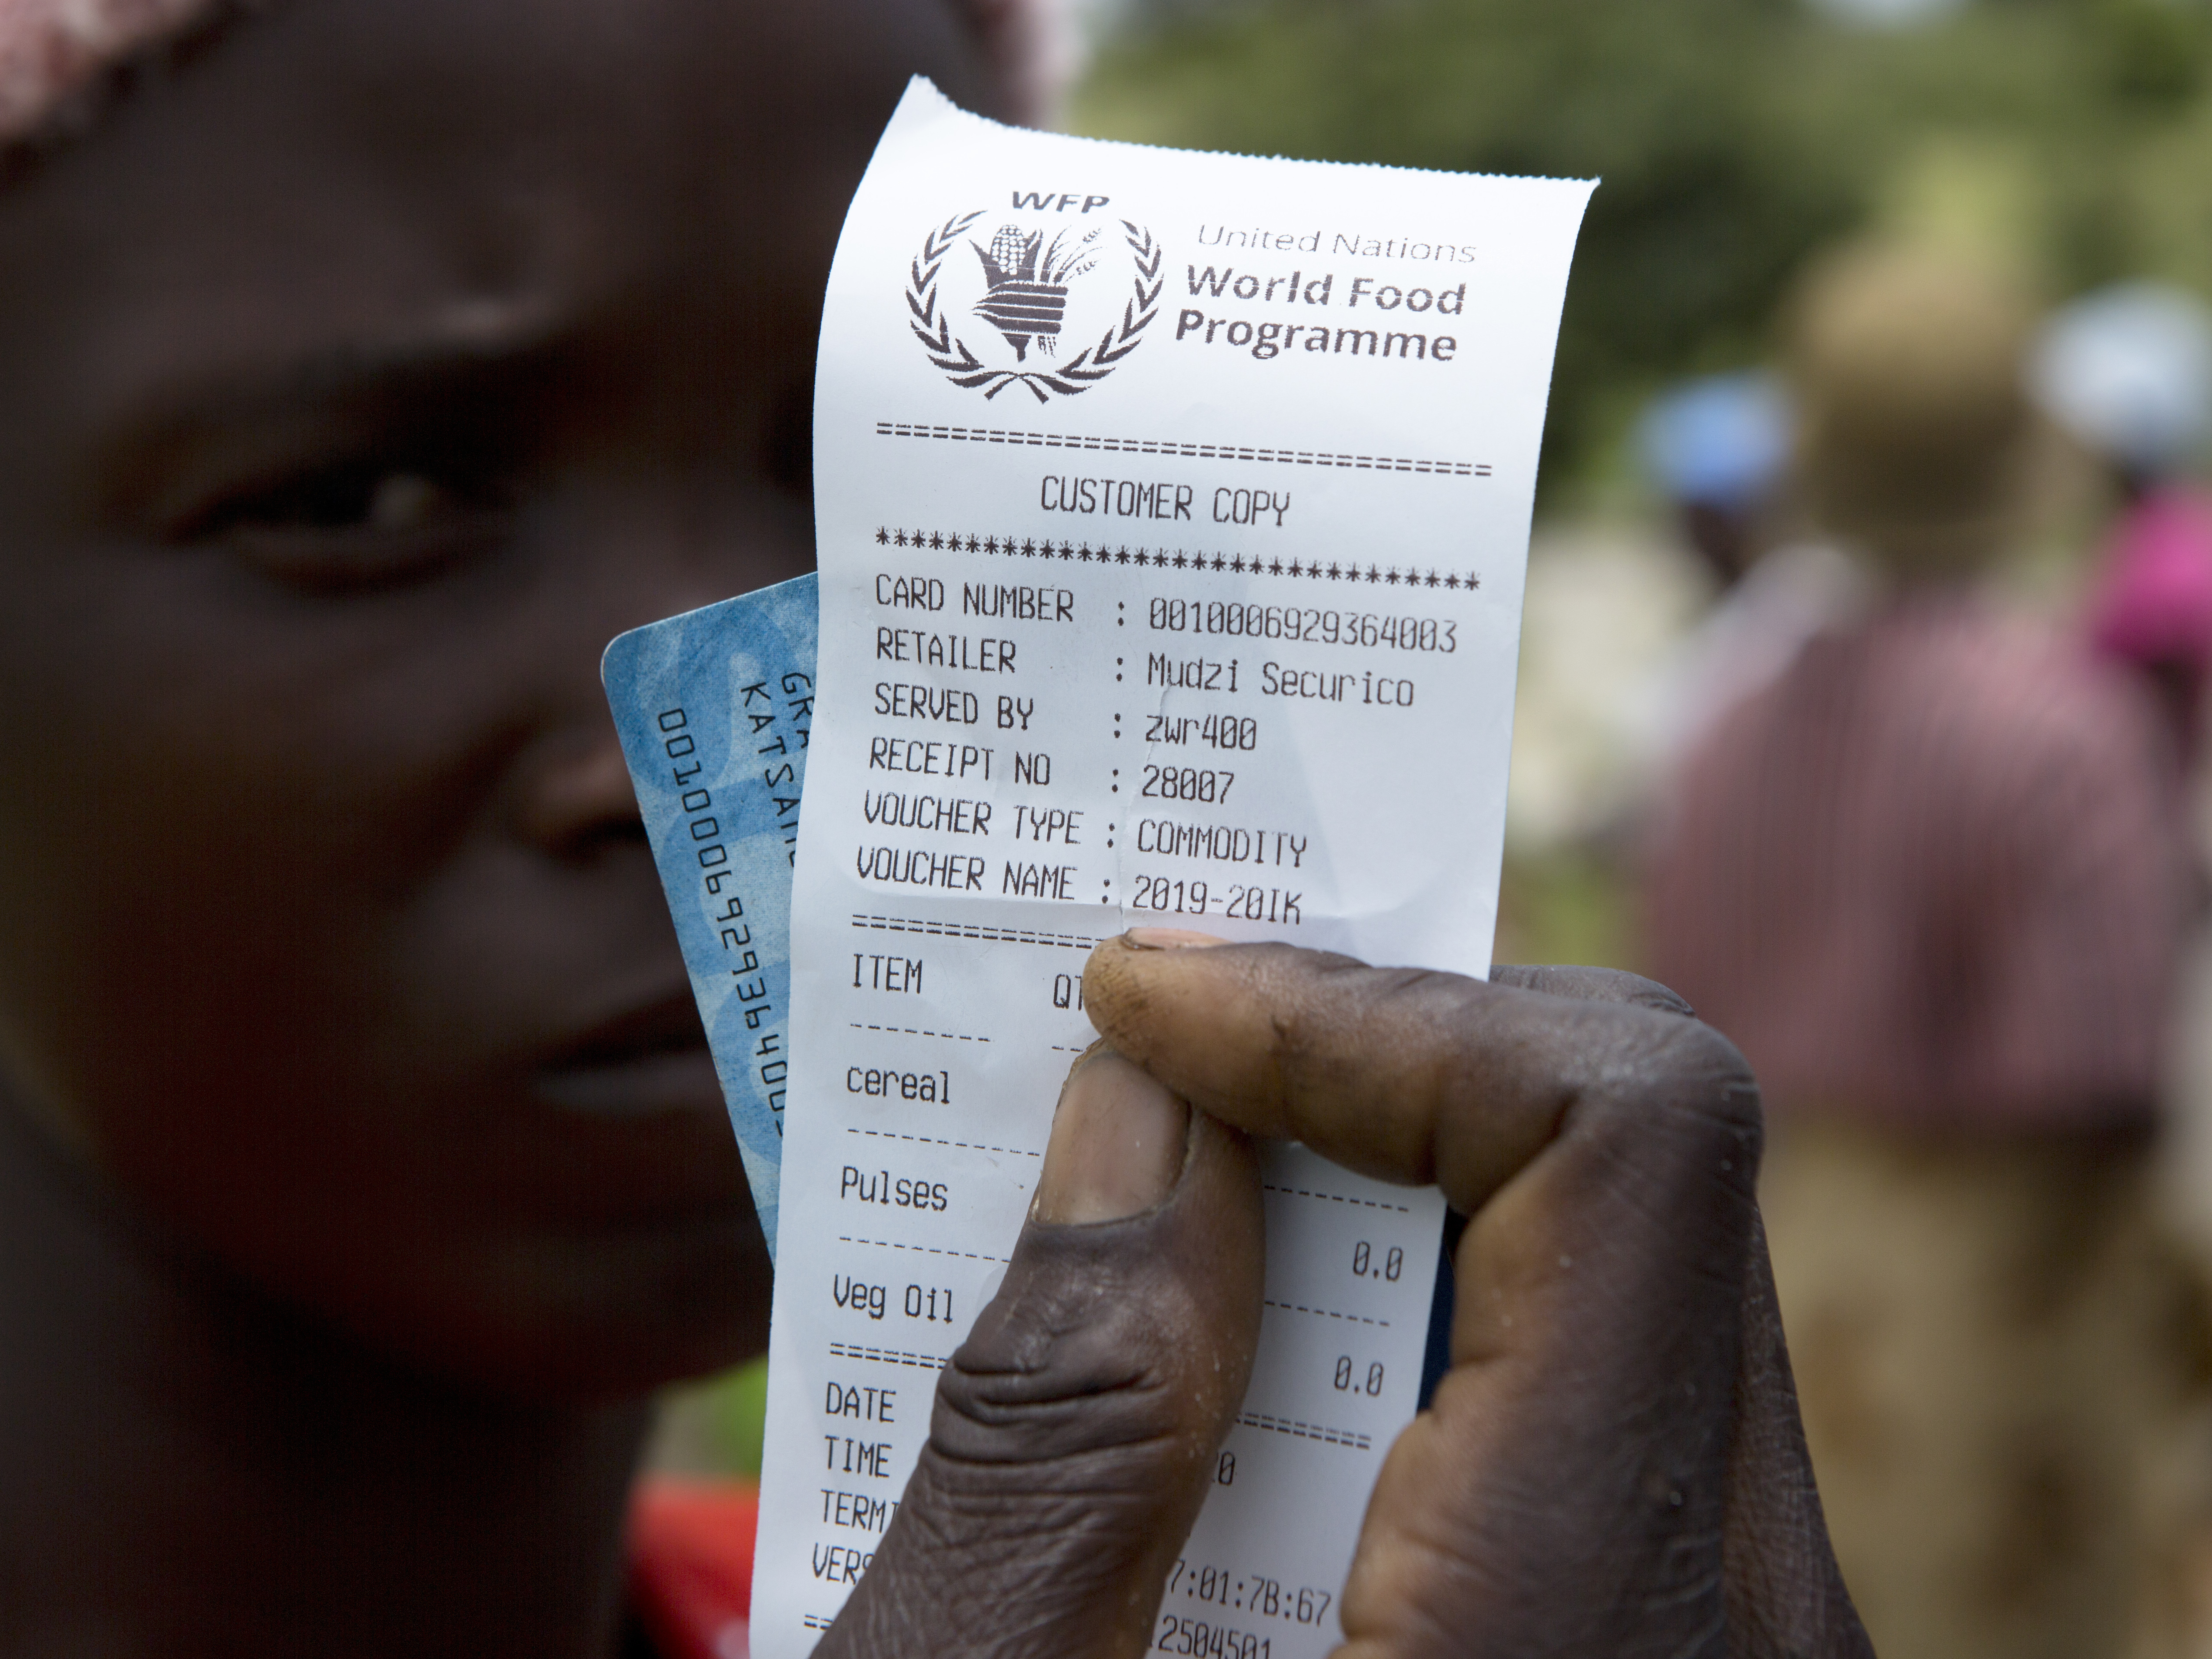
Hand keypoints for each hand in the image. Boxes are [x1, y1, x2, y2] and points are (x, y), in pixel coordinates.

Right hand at [819, 937, 1870, 1658]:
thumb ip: (1056, 1441)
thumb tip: (1139, 1104)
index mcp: (1584, 1624)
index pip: (1628, 1132)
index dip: (1373, 1007)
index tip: (1141, 1002)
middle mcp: (1723, 1619)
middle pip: (1635, 1167)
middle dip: (1363, 1059)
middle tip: (1142, 1043)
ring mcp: (1710, 1638)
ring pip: (1611, 1271)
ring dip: (1376, 1180)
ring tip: (1172, 1164)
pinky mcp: (1651, 1647)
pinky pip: (1582, 1394)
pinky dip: (1406, 1312)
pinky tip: (1243, 1341)